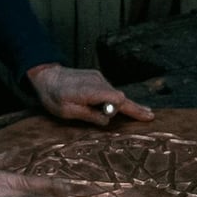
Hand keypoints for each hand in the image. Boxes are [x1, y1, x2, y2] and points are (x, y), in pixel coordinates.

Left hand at [27, 63, 153, 126]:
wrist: (46, 75)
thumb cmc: (53, 96)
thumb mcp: (66, 111)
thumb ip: (88, 115)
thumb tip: (107, 121)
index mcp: (91, 91)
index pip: (117, 99)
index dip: (128, 108)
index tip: (143, 116)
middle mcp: (98, 82)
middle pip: (121, 96)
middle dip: (135, 107)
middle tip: (151, 116)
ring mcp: (98, 78)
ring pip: (115, 93)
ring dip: (124, 105)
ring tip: (142, 113)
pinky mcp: (96, 78)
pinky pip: (110, 90)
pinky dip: (116, 99)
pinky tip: (123, 106)